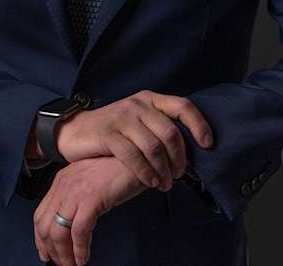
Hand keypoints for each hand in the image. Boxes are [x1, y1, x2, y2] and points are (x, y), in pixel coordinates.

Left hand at [33, 156, 145, 265]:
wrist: (137, 159)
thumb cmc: (118, 172)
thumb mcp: (89, 183)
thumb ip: (76, 199)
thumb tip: (68, 227)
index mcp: (62, 180)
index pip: (40, 215)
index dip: (40, 238)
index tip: (46, 253)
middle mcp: (64, 184)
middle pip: (45, 225)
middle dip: (51, 250)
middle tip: (62, 263)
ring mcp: (77, 191)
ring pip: (58, 232)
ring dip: (64, 254)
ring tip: (72, 264)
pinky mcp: (92, 198)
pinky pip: (79, 231)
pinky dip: (79, 249)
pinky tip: (84, 257)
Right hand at [56, 89, 212, 190]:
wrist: (75, 130)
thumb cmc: (113, 130)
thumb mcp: (138, 121)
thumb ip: (158, 127)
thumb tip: (189, 149)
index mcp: (149, 99)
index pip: (182, 106)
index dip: (199, 124)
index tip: (208, 144)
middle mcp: (138, 104)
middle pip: (170, 132)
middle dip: (179, 158)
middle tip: (178, 175)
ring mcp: (123, 118)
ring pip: (154, 146)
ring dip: (164, 170)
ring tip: (164, 183)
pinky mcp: (108, 134)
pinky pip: (134, 156)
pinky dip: (146, 172)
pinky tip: (150, 181)